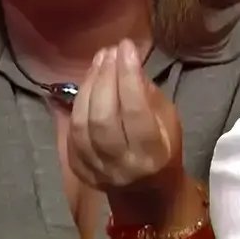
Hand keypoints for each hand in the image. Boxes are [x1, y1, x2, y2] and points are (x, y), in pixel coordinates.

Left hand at [67, 38, 188, 223]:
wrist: (147, 191)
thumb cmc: (164, 149)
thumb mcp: (169, 121)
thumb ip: (148, 95)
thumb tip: (128, 63)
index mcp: (151, 154)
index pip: (135, 111)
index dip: (128, 76)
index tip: (127, 47)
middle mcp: (122, 165)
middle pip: (103, 118)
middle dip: (104, 78)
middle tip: (109, 51)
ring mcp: (97, 170)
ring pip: (82, 125)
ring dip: (87, 87)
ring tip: (98, 61)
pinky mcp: (79, 170)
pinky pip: (71, 133)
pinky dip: (77, 105)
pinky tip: (87, 84)